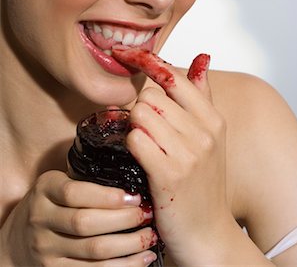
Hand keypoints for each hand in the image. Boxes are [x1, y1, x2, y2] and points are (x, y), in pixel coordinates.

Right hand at [1, 170, 157, 265]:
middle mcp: (41, 219)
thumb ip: (83, 179)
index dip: (107, 196)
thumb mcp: (57, 184)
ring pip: (93, 251)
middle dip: (123, 220)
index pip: (75, 192)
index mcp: (45, 190)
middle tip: (148, 214)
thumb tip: (130, 168)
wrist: (18, 240)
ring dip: (128, 245)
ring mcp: (46, 248)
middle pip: (85, 223)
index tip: (135, 196)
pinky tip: (140, 259)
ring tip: (150, 237)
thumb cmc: (49, 204)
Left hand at [112, 48, 231, 263]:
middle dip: (140, 108)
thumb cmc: (202, 183)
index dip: (146, 63)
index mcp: (212, 118)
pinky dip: (131, 145)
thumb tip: (200, 58)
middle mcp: (204, 132)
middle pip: (151, 94)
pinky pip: (135, 139)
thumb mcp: (211, 137)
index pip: (174, 76)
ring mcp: (189, 153)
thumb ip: (202, 95)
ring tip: (144, 144)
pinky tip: (140, 158)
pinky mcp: (169, 174)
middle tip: (145, 128)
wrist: (206, 232)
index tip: (125, 55)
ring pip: (141, 113)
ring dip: (134, 127)